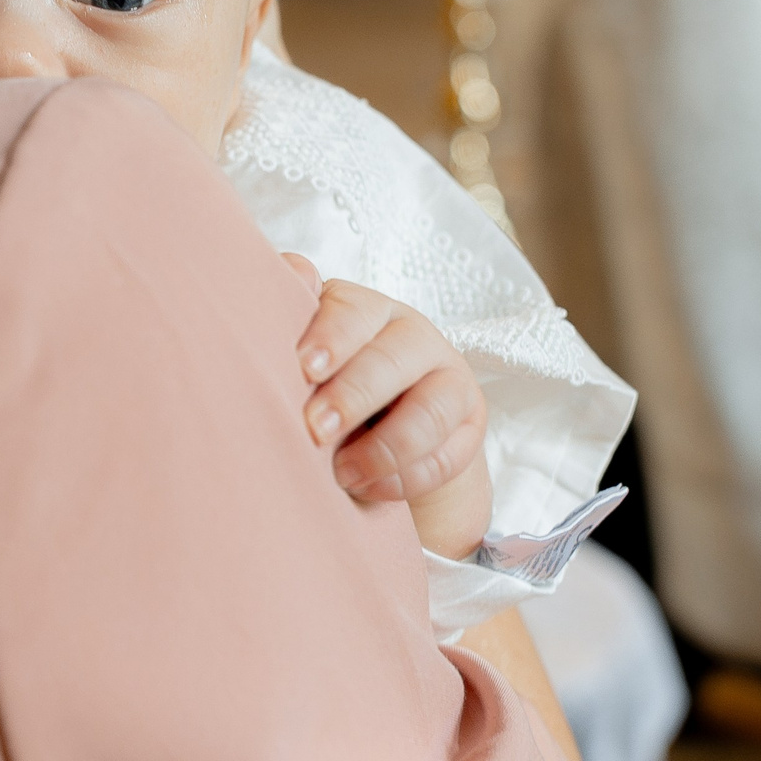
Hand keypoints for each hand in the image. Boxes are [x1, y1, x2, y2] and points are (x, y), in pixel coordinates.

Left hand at [285, 262, 490, 560]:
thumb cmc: (326, 387)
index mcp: (364, 311)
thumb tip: (292, 271)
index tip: (304, 368)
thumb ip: (292, 318)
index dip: (330, 337)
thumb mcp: (306, 357)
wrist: (379, 436)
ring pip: (430, 409)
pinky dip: (406, 478)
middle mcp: (410, 336)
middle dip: (352, 396)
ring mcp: (447, 378)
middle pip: (391, 359)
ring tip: (342, 474)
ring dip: (384, 448)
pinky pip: (447, 454)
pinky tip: (370, 489)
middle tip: (315, 430)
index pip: (352, 311)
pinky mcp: (468, 424)